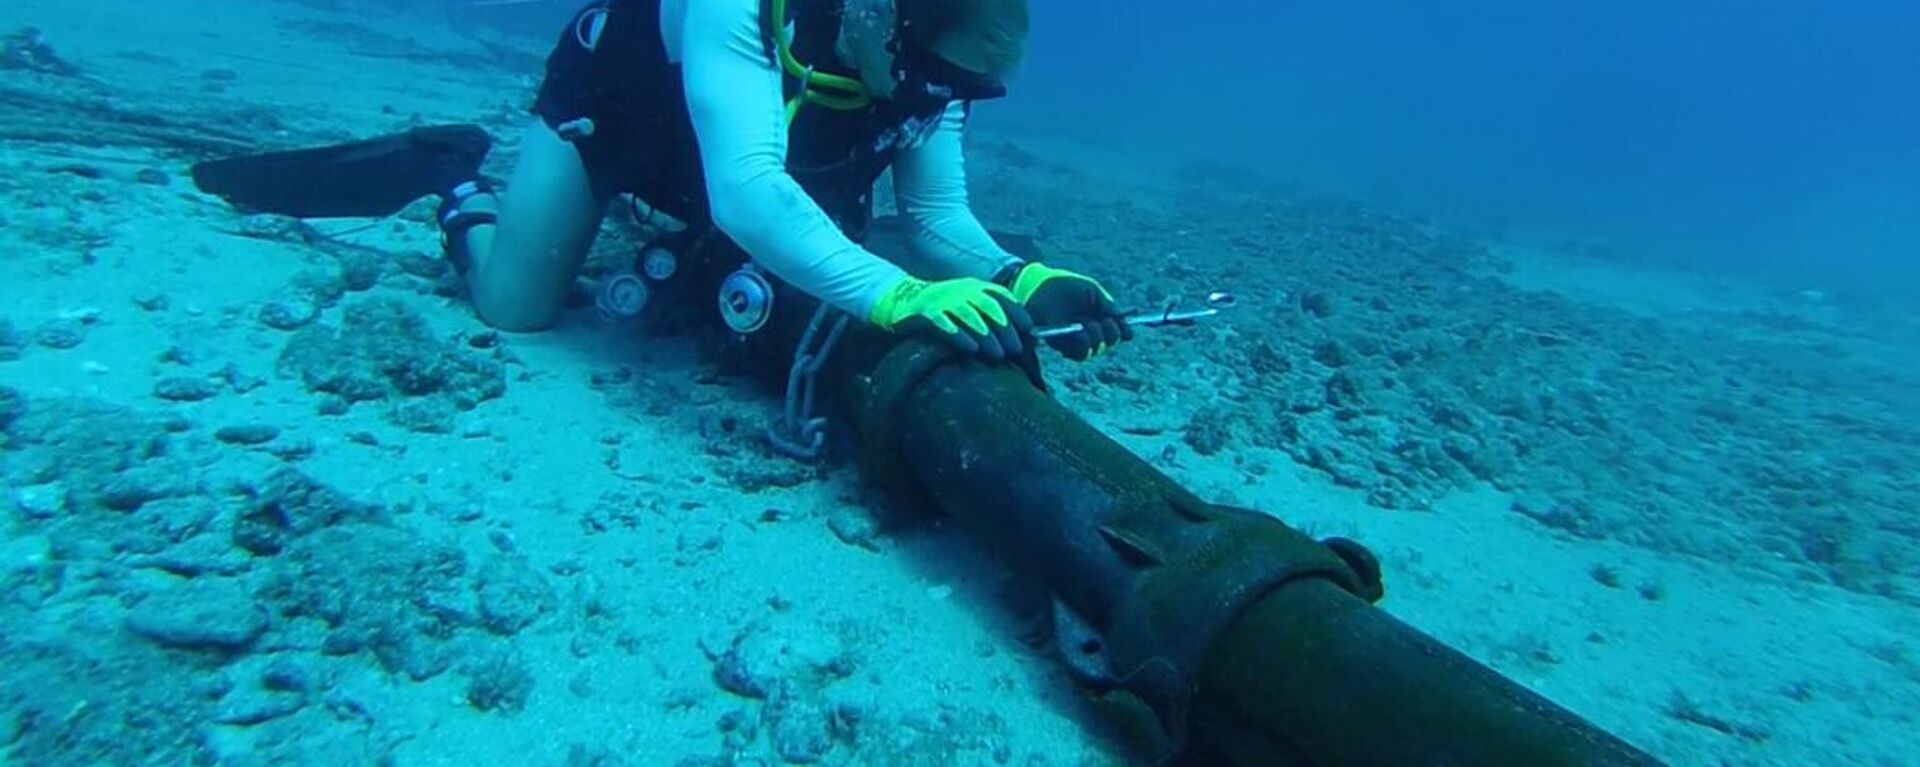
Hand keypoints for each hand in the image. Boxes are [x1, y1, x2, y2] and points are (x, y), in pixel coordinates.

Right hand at [869, 276, 1033, 361]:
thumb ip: (989, 318)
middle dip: (1004, 327)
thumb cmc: (943, 312)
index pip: (1000, 295)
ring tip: (998, 354)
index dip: (1016, 311)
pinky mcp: (925, 314)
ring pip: (968, 315)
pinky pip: (943, 324)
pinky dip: (958, 336)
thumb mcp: (967, 306)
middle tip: (1015, 349)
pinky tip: (970, 349)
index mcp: (973, 287)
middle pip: (987, 305)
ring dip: (985, 334)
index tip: (1028, 329)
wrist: (902, 303)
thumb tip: (1018, 338)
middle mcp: (960, 290)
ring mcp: (942, 300)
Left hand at [1004, 263, 1131, 359]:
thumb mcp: (1091, 290)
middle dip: (1110, 335)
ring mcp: (1074, 340)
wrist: (1037, 285)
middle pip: (1108, 344)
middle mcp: (1088, 332)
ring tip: (1088, 324)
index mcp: (1098, 317)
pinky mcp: (1060, 345)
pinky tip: (1080, 331)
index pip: (1117, 332)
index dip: (1124, 332)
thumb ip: (1107, 305)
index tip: (1127, 330)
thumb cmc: (1064, 285)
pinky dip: (1083, 343)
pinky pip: (1078, 353)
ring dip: (1096, 339)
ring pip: (1094, 351)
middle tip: (1104, 322)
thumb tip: (1123, 321)